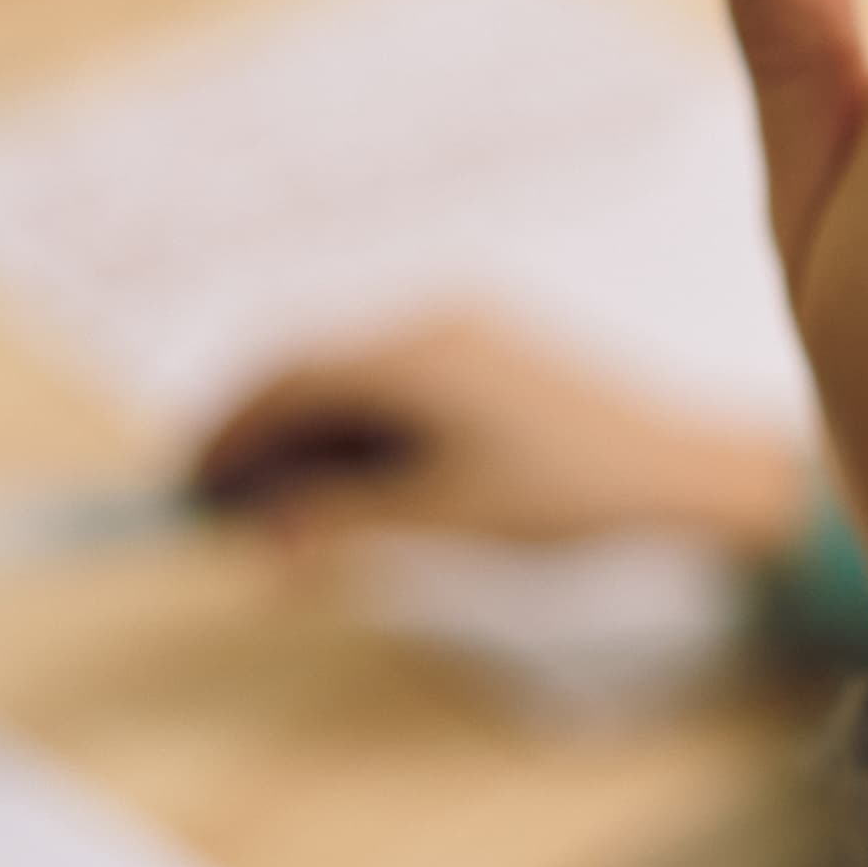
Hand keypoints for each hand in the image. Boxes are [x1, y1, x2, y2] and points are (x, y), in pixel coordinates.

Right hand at [187, 310, 809, 555]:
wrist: (681, 470)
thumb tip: (268, 543)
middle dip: (260, 440)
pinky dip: (358, 431)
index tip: (187, 490)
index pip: (285, 381)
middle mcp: (430, 323)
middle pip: (309, 371)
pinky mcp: (488, 354)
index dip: (226, 435)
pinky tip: (354, 488)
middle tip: (225, 509)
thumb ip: (345, 526)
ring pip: (351, 379)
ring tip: (289, 513)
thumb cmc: (568, 492)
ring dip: (310, 440)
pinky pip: (395, 382)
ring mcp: (461, 332)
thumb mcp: (442, 517)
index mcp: (412, 352)